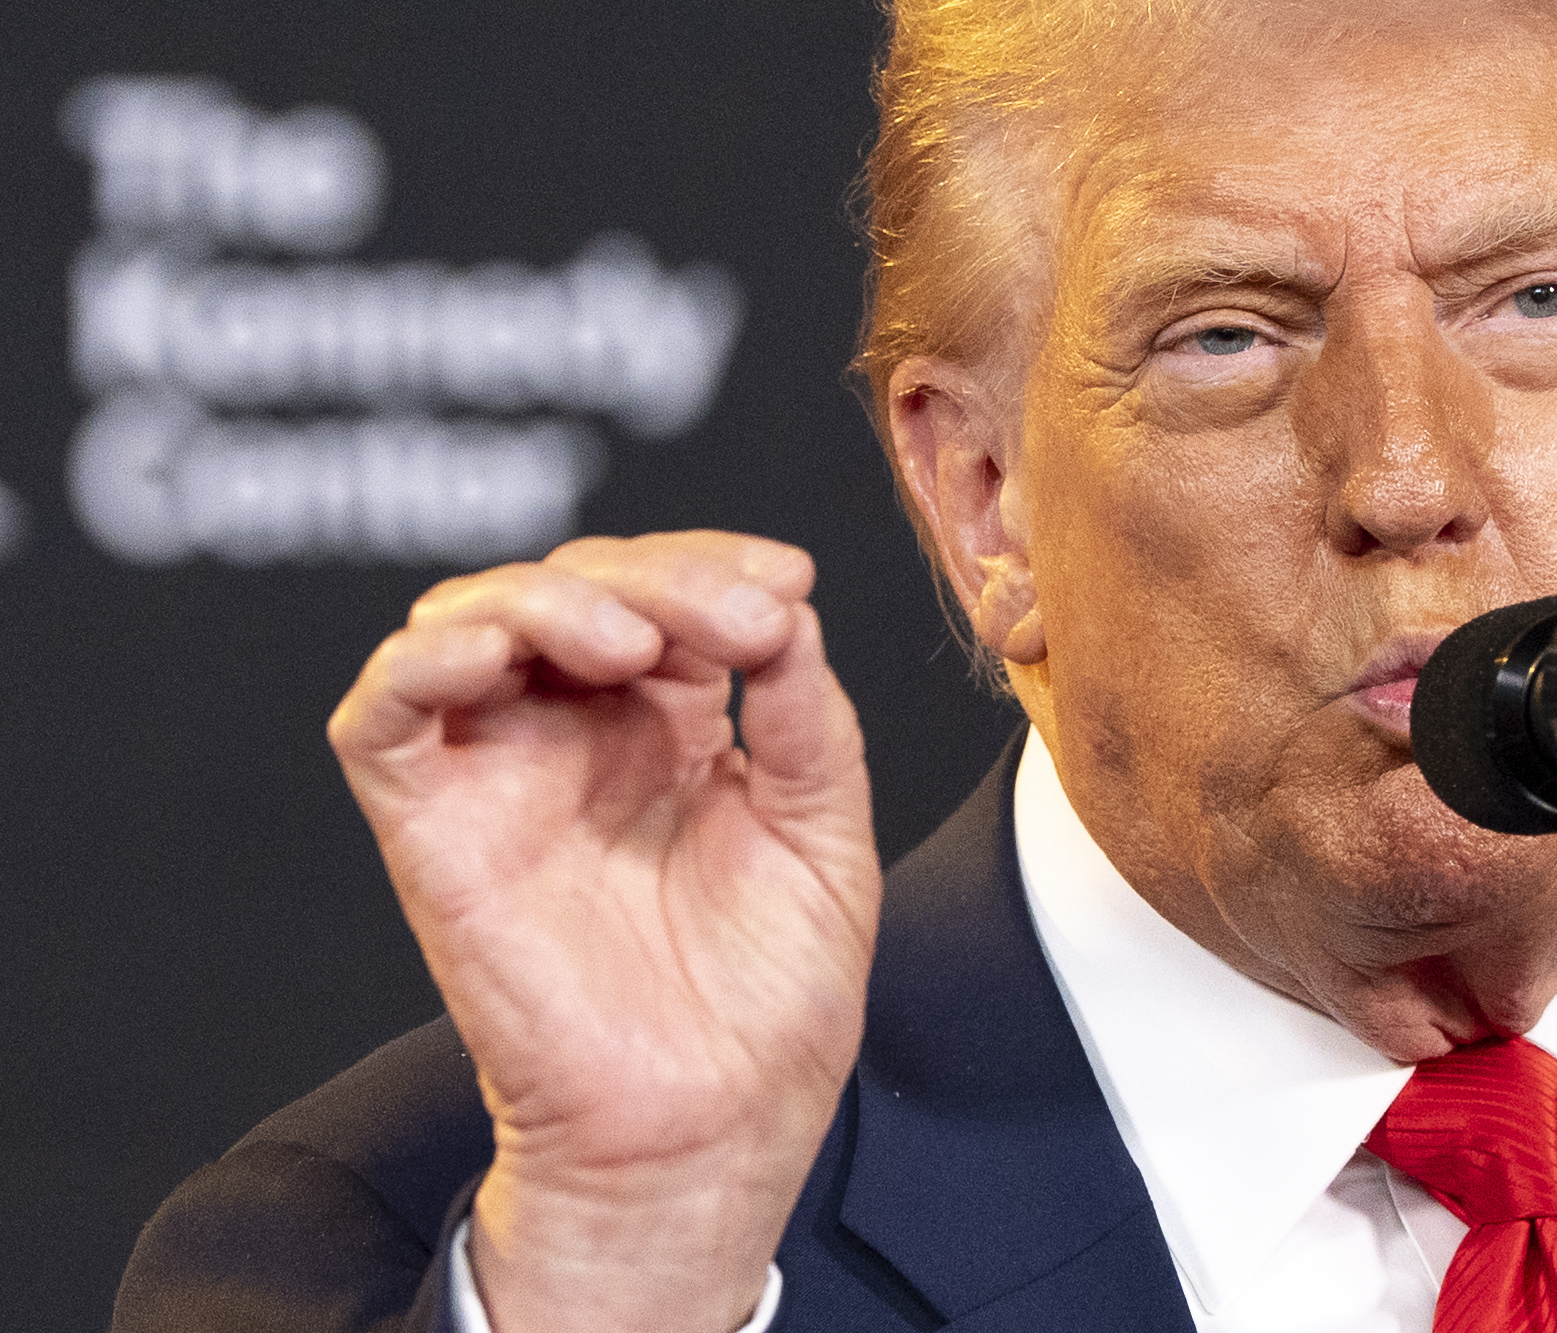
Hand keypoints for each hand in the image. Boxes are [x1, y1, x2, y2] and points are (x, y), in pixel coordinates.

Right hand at [327, 531, 879, 1332]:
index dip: (717, 563)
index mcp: (670, 731)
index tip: (786, 580)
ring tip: (631, 641)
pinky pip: (382, 717)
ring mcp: (503, 775)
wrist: (712, 1133)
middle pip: (574, 585)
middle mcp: (580, 738)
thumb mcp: (825, 838)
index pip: (665, 594)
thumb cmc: (770, 1008)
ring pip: (469, 618)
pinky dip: (421, 661)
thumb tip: (788, 611)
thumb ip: (808, 720)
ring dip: (547, 596)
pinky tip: (495, 650)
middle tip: (737, 619)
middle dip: (657, 575)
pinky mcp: (434, 830)